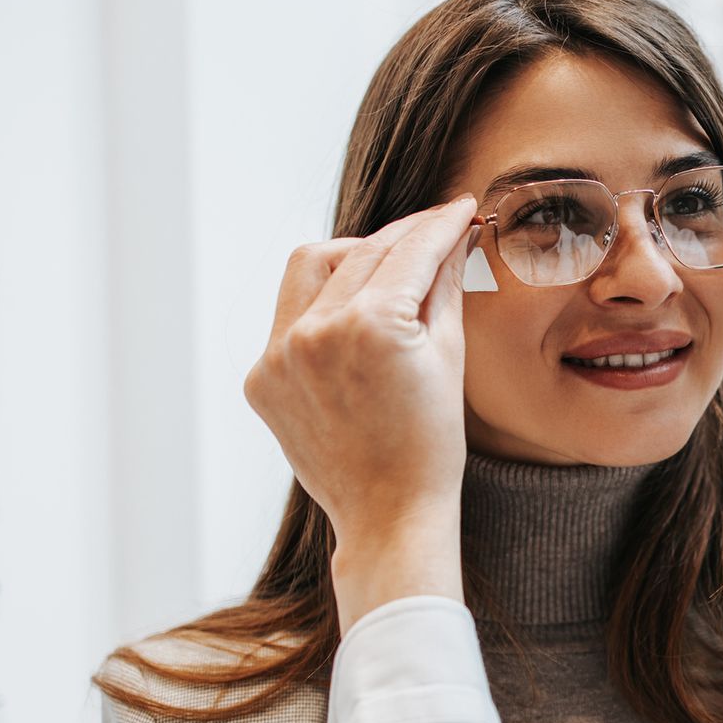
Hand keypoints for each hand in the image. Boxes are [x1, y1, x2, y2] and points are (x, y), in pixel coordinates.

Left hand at [243, 197, 474, 626]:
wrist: (390, 514)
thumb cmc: (432, 445)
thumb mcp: (448, 356)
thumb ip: (443, 286)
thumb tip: (449, 239)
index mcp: (370, 324)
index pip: (409, 250)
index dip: (440, 224)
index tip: (460, 208)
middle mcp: (314, 331)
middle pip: (361, 250)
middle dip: (402, 238)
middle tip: (433, 235)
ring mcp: (279, 355)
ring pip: (311, 267)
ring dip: (352, 258)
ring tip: (387, 272)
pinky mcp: (262, 378)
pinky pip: (290, 317)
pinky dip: (323, 308)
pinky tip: (355, 323)